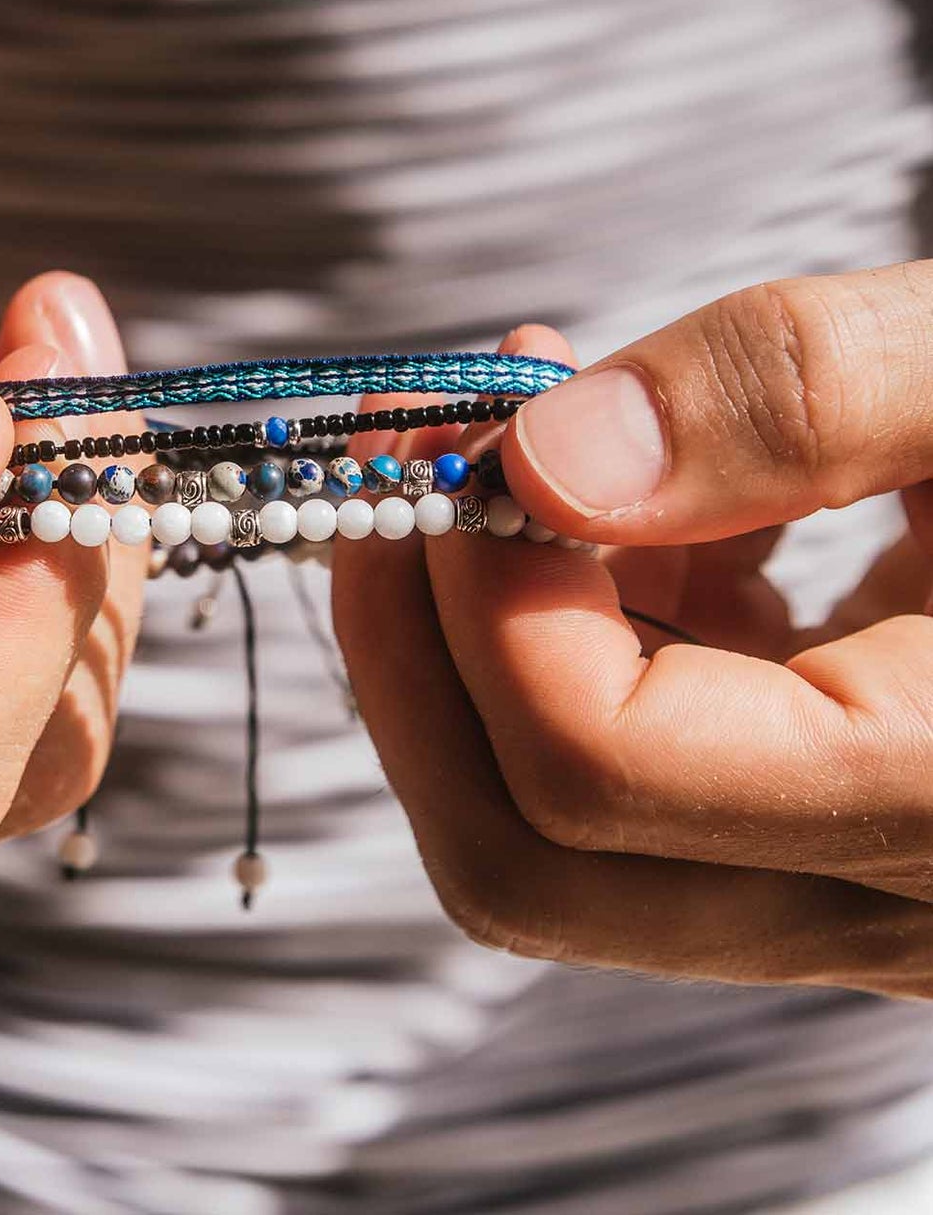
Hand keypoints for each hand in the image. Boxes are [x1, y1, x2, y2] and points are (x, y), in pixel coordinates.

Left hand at [335, 263, 932, 997]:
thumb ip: (798, 390)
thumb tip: (545, 456)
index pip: (592, 767)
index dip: (484, 591)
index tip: (472, 433)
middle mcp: (889, 903)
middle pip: (522, 857)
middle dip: (418, 647)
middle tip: (407, 463)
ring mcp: (838, 895)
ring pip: (544, 834)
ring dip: (478, 636)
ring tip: (527, 445)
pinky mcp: (807, 844)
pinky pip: (616, 781)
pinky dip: (567, 641)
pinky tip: (625, 512)